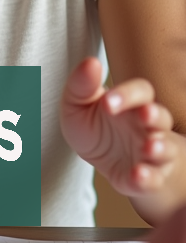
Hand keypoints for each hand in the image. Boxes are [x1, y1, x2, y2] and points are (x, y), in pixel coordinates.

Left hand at [60, 57, 178, 196]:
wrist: (98, 159)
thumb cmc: (93, 126)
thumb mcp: (77, 104)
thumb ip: (82, 84)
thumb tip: (90, 63)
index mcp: (132, 104)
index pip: (141, 92)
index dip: (127, 94)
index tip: (107, 102)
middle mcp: (147, 127)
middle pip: (161, 116)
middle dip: (154, 115)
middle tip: (144, 114)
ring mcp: (150, 154)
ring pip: (166, 149)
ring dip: (160, 148)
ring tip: (149, 147)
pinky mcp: (145, 180)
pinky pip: (153, 180)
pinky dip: (149, 178)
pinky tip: (139, 175)